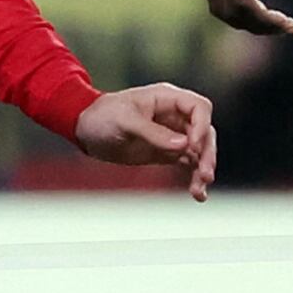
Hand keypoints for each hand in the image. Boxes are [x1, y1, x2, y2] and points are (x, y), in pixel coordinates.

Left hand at [73, 83, 218, 199]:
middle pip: (205, 132)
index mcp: (167, 99)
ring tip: (199, 191)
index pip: (199, 108)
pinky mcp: (167, 152)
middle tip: (205, 174)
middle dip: (208, 154)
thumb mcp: (125, 122)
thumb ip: (154, 133)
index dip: (202, 126)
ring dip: (203, 169)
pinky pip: (188, 164)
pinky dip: (194, 177)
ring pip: (200, 151)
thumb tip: (185, 145)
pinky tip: (197, 194)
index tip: (193, 145)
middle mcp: (175, 116)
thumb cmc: (102, 116)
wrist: (85, 129)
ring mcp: (172, 134)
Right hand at [195, 0, 292, 34]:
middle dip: (259, 26)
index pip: (244, 0)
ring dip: (246, 23)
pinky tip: (260, 11)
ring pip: (220, 10)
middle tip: (287, 27)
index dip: (266, 20)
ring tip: (274, 23)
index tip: (291, 24)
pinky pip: (217, 1)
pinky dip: (236, 12)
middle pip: (231, 11)